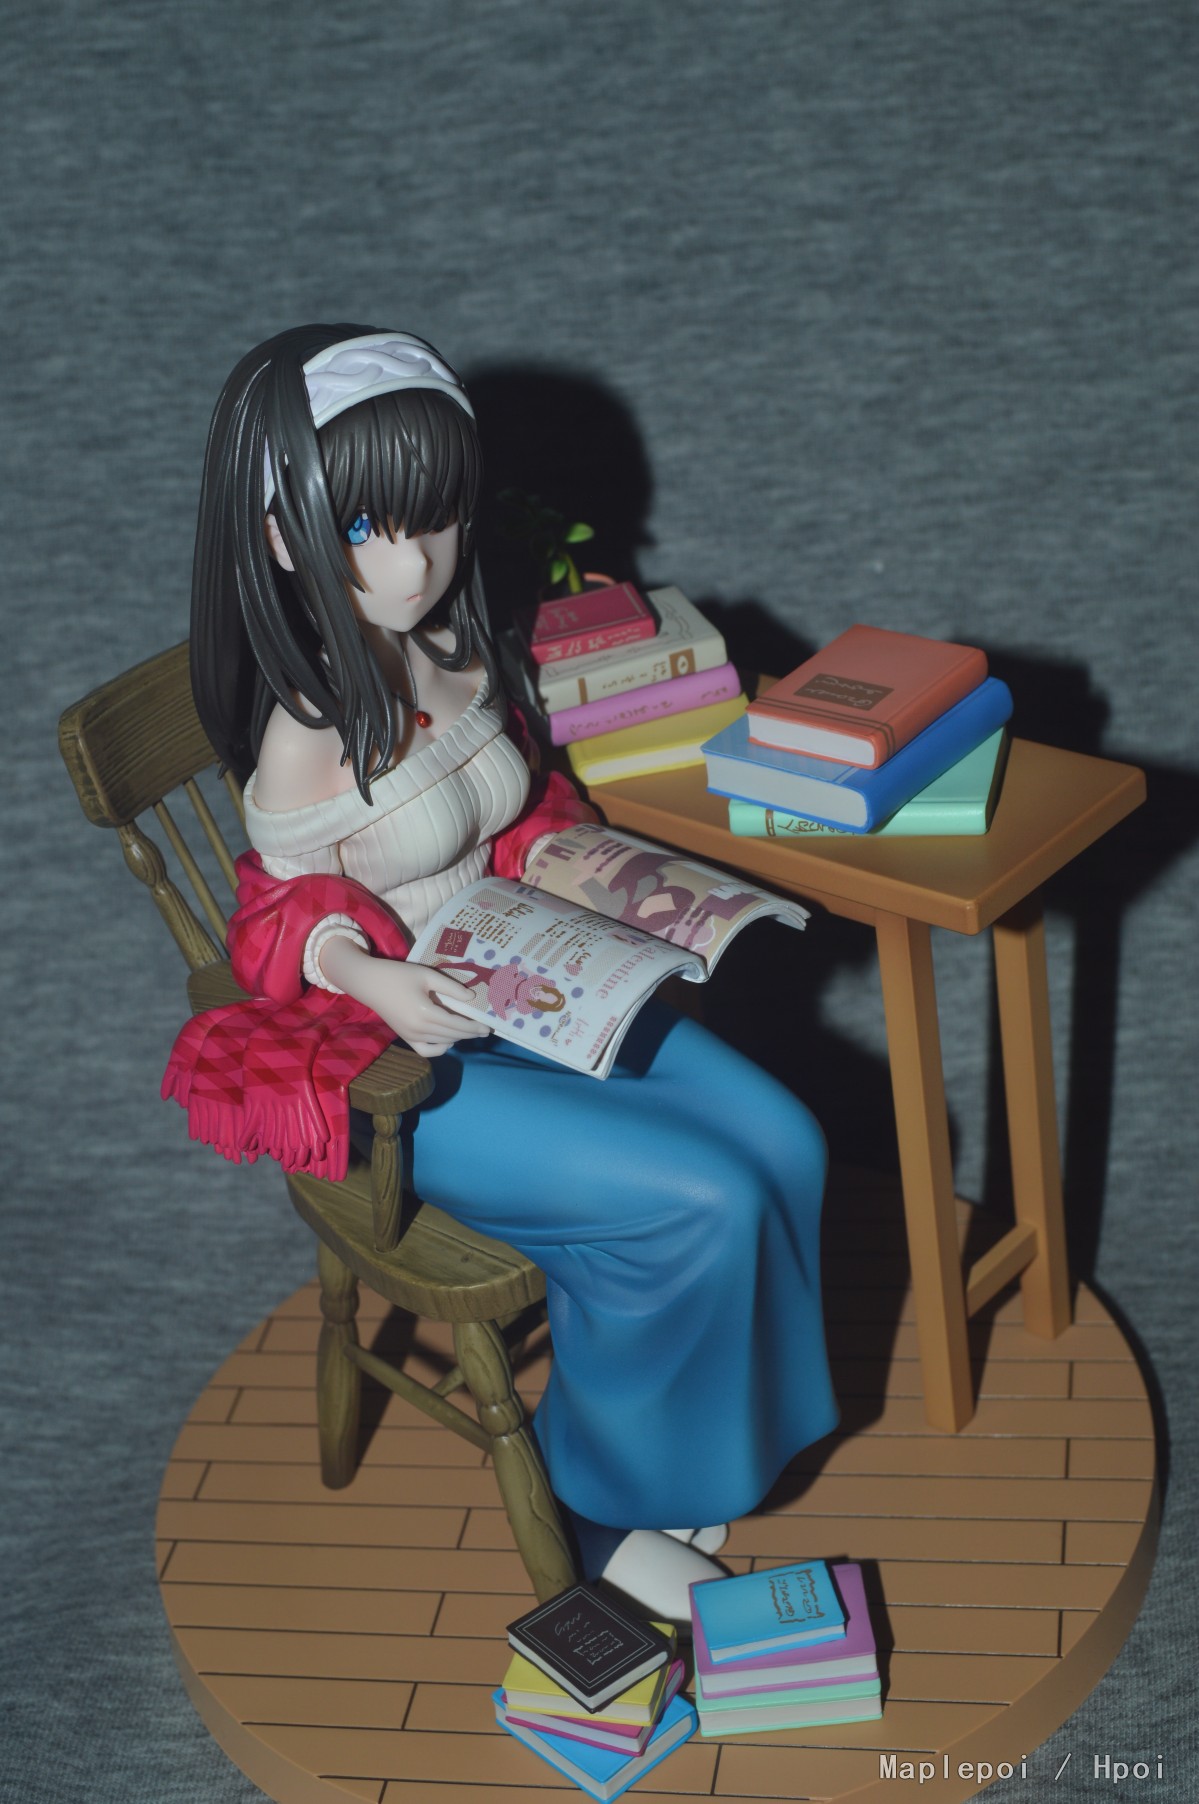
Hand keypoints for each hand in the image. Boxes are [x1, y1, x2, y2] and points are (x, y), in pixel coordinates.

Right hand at [318, 940, 491, 1057]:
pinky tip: (448, 1040)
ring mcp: (411, 1036)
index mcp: (426, 1013)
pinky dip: (439, 1048)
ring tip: (469, 1031)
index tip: (488, 1027)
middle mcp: (419, 1029)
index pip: (457, 1025)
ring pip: (442, 1043)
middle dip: (471, 1034)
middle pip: (453, 1035)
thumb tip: (472, 998)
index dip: (474, 1027)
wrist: (369, 983)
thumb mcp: (427, 975)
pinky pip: (426, 1050)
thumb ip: (451, 988)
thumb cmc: (399, 975)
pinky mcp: (405, 1037)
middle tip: (485, 1030)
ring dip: (458, 1038)